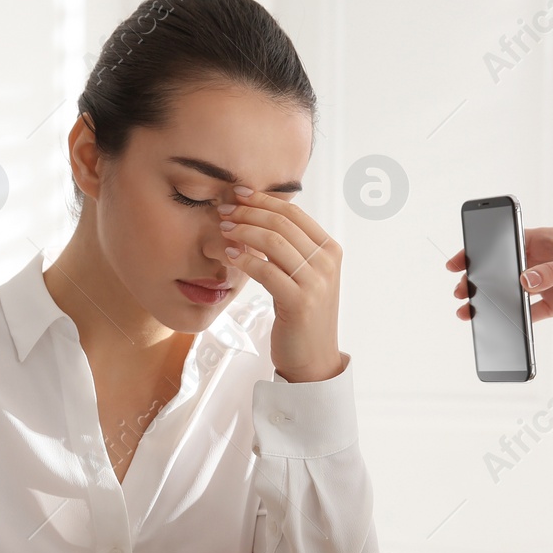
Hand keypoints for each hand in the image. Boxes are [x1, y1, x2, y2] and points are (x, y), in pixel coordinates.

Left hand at [219, 187, 342, 381]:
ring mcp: (316, 282)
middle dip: (248, 212)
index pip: (294, 212)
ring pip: (273, 241)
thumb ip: (292, 249)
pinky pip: (266, 270)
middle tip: (223, 210)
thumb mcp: (304, 276)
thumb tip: (261, 218)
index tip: (238, 193)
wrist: (314, 360)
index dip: (263, 199)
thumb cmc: (302, 317)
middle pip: (282, 222)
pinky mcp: (299, 302)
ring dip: (243, 231)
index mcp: (330, 250)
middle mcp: (327, 262)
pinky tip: (229, 255)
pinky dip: (244, 259)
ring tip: (223, 228)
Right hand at [446, 227, 552, 323]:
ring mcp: (548, 283)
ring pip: (511, 292)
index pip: (506, 242)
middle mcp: (543, 261)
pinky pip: (530, 313)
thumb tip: (523, 281)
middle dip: (480, 279)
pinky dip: (516, 320)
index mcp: (547, 240)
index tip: (460, 260)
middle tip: (461, 290)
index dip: (481, 249)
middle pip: (503, 269)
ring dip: (493, 301)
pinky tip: (503, 326)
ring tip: (471, 312)